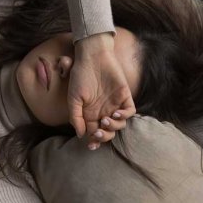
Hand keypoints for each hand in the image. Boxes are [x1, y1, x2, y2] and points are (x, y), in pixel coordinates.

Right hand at [68, 34, 136, 149]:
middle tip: (98, 132)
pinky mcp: (125, 96)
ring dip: (113, 127)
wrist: (92, 57)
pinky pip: (129, 111)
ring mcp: (115, 104)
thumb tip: (80, 135)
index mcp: (91, 114)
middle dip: (104, 136)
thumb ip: (75, 117)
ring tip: (105, 120)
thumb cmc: (81, 76)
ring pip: (119, 124)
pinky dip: (124, 116)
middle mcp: (103, 111)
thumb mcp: (73, 98)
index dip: (94, 141)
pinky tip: (115, 113)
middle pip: (108, 132)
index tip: (91, 145)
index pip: (94, 133)